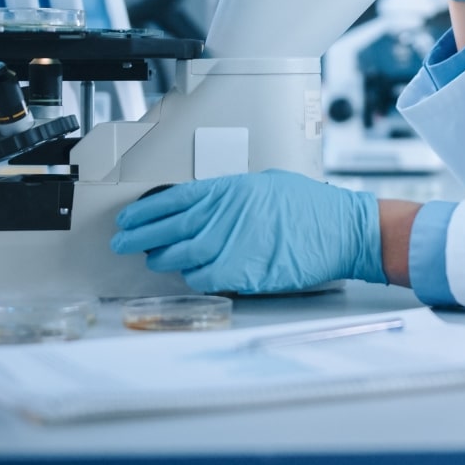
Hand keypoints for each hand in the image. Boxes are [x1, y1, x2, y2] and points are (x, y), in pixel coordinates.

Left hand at [110, 170, 383, 293]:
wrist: (341, 230)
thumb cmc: (313, 207)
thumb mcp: (268, 184)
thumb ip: (234, 195)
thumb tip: (210, 206)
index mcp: (230, 190)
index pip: (172, 199)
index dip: (145, 211)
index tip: (128, 218)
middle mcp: (225, 215)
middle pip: (168, 228)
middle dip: (139, 237)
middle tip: (123, 242)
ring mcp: (231, 244)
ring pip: (180, 256)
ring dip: (163, 259)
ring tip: (154, 259)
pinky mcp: (242, 271)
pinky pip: (203, 279)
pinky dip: (193, 279)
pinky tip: (190, 275)